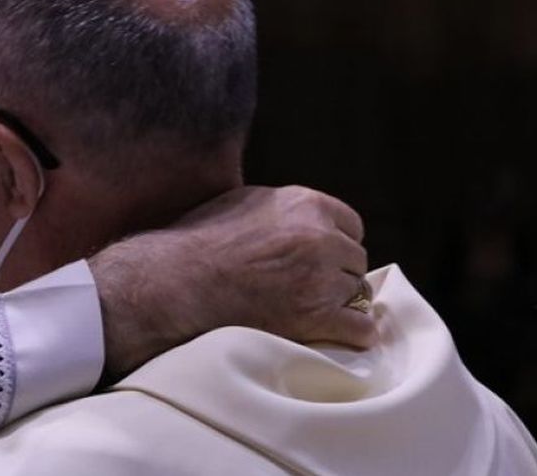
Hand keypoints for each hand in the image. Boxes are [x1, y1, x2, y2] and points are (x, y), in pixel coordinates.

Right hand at [89, 185, 372, 376]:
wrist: (176, 284)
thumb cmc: (199, 242)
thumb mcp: (244, 203)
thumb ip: (284, 207)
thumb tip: (305, 217)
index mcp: (305, 204)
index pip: (351, 225)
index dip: (336, 243)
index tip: (323, 258)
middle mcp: (320, 237)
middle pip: (354, 260)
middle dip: (336, 273)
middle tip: (309, 287)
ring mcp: (320, 279)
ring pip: (355, 293)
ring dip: (337, 302)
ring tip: (308, 309)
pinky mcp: (316, 317)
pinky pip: (360, 328)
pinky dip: (352, 333)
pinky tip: (339, 333)